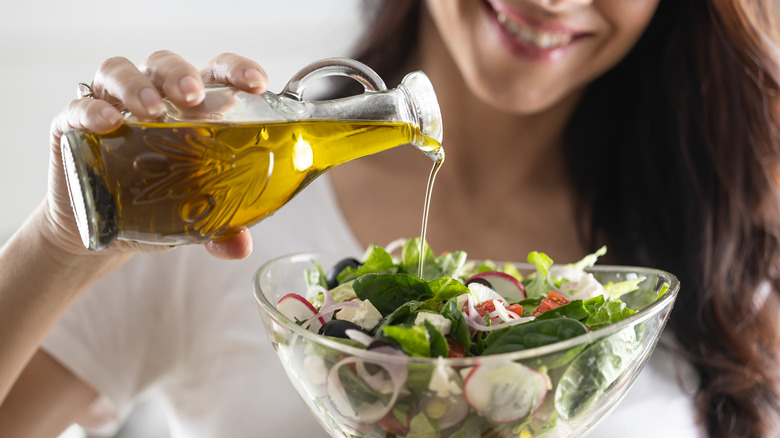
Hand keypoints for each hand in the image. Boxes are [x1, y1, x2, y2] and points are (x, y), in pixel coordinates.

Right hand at [46, 51, 268, 259]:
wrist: (101, 233)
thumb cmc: (158, 208)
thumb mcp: (195, 219)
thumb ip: (221, 230)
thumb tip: (240, 247)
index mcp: (192, 109)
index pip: (216, 73)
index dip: (236, 69)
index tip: (257, 82)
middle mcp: (153, 99)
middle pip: (165, 65)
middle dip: (181, 74)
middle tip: (194, 96)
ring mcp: (110, 107)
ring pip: (119, 73)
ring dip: (136, 85)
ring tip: (152, 110)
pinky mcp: (73, 126)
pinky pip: (78, 106)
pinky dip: (91, 109)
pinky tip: (106, 122)